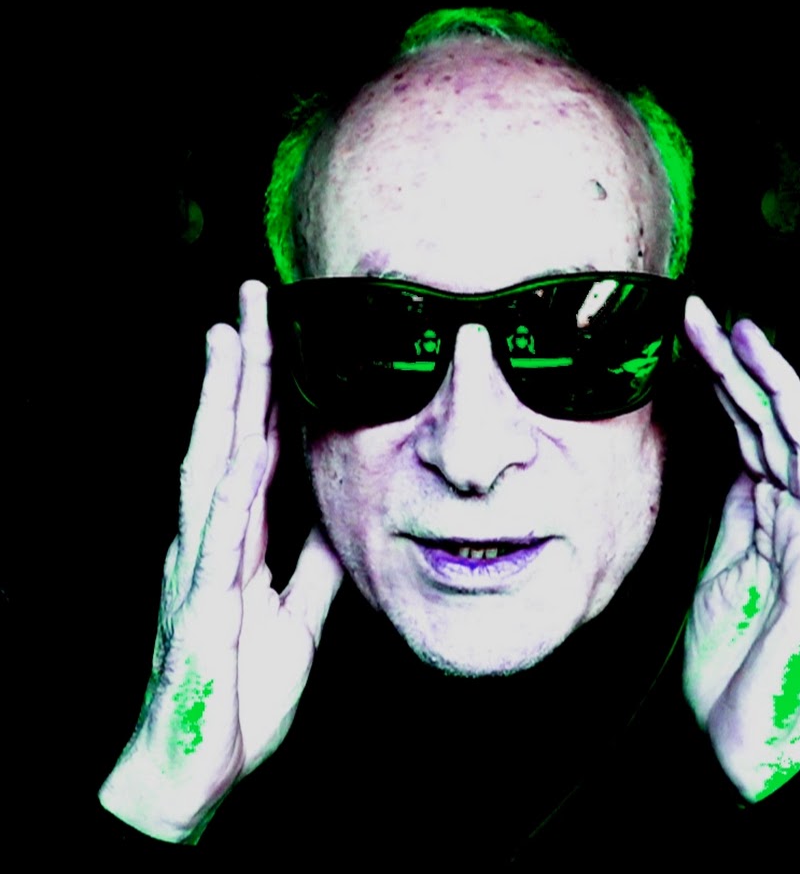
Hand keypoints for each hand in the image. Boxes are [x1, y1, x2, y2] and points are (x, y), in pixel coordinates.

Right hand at [99, 281, 342, 840]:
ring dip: (221, 401)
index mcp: (239, 538)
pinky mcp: (197, 605)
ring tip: (231, 337)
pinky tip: (233, 443)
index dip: (271, 390)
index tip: (284, 332)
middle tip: (252, 297)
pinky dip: (225, 488)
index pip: (259, 447)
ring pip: (211, 464)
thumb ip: (312, 564)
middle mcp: (212, 536)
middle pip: (231, 435)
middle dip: (244, 366)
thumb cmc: (239, 690)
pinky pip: (215, 538)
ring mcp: (200, 564)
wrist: (197, 766)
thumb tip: (338, 517)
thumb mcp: (295, 617)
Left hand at [682, 296, 799, 800]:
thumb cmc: (732, 653)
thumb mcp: (717, 566)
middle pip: (764, 423)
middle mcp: (791, 515)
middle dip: (733, 367)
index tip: (683, 334)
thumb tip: (736, 464)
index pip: (740, 428)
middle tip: (697, 314)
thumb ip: (733, 515)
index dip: (717, 379)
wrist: (742, 730)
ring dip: (778, 389)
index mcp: (759, 511)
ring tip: (750, 337)